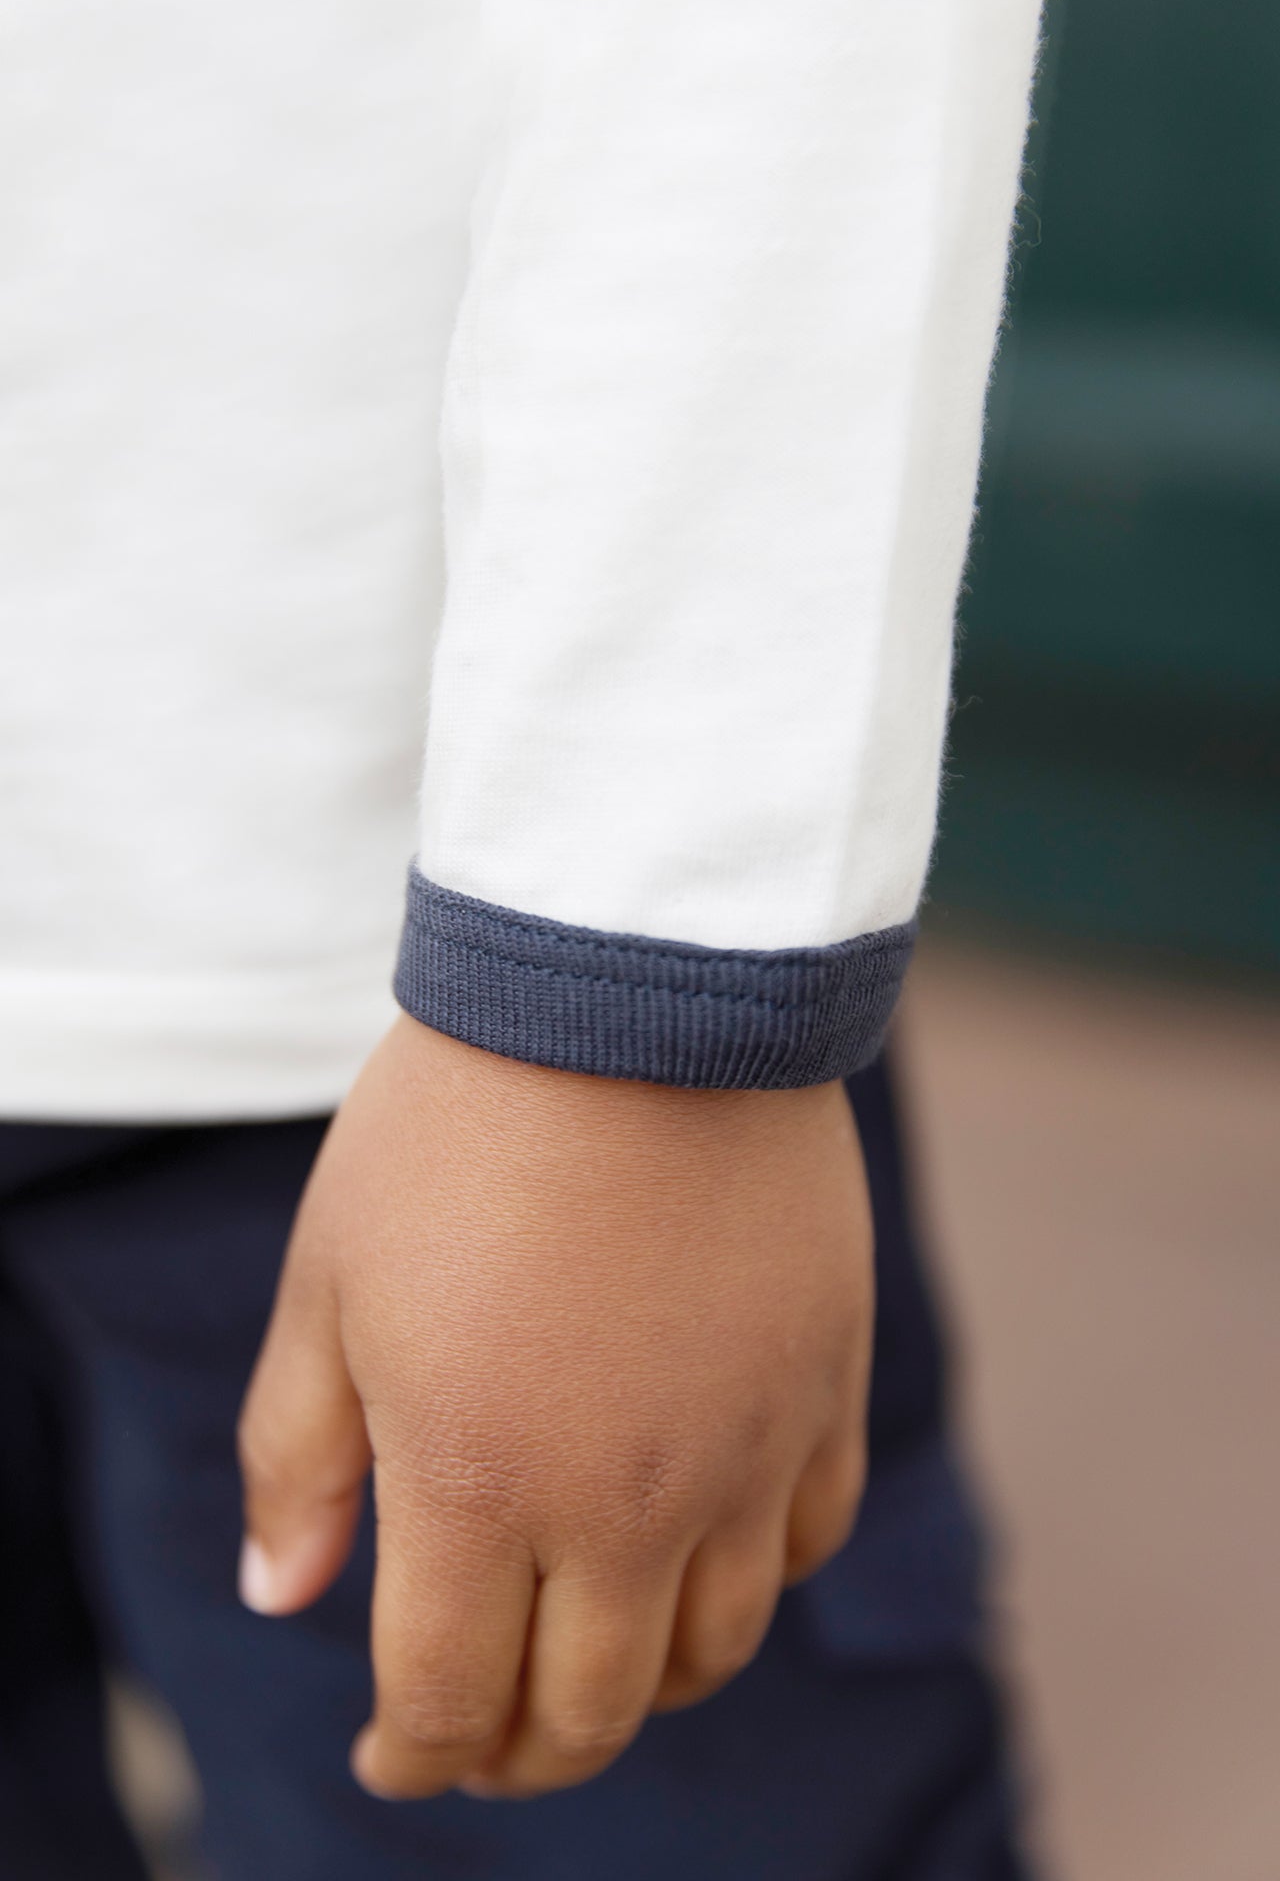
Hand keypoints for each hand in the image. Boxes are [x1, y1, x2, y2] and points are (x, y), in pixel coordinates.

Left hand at [237, 1014, 872, 1800]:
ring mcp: (744, 1447)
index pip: (445, 1701)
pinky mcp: (825, 1382)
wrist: (632, 993)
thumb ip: (298, 1457)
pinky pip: (810, 1540)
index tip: (391, 1759)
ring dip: (639, 1685)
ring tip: (591, 1653)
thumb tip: (282, 1600)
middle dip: (520, 1755)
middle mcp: (625, 1498)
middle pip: (587, 1712)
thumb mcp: (328, 1282)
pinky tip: (704, 1546)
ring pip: (712, 1652)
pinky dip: (750, 1580)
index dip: (411, 1756)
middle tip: (483, 1738)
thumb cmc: (454, 1128)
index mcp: (477, 1478)